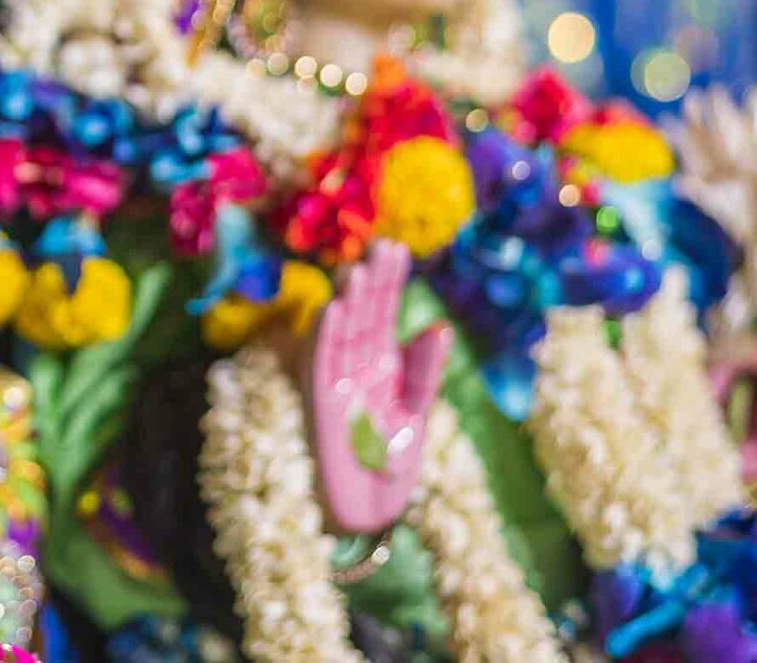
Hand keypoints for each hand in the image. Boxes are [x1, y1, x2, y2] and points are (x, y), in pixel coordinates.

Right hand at [307, 239, 450, 534]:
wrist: (371, 509)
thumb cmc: (392, 460)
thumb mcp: (417, 413)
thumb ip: (423, 371)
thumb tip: (437, 326)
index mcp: (383, 362)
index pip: (385, 312)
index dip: (389, 282)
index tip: (394, 248)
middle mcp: (357, 364)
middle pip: (363, 315)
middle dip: (371, 283)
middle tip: (379, 247)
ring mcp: (337, 382)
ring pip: (341, 334)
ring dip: (347, 303)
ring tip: (355, 272)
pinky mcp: (320, 404)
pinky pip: (320, 365)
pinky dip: (324, 338)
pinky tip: (331, 311)